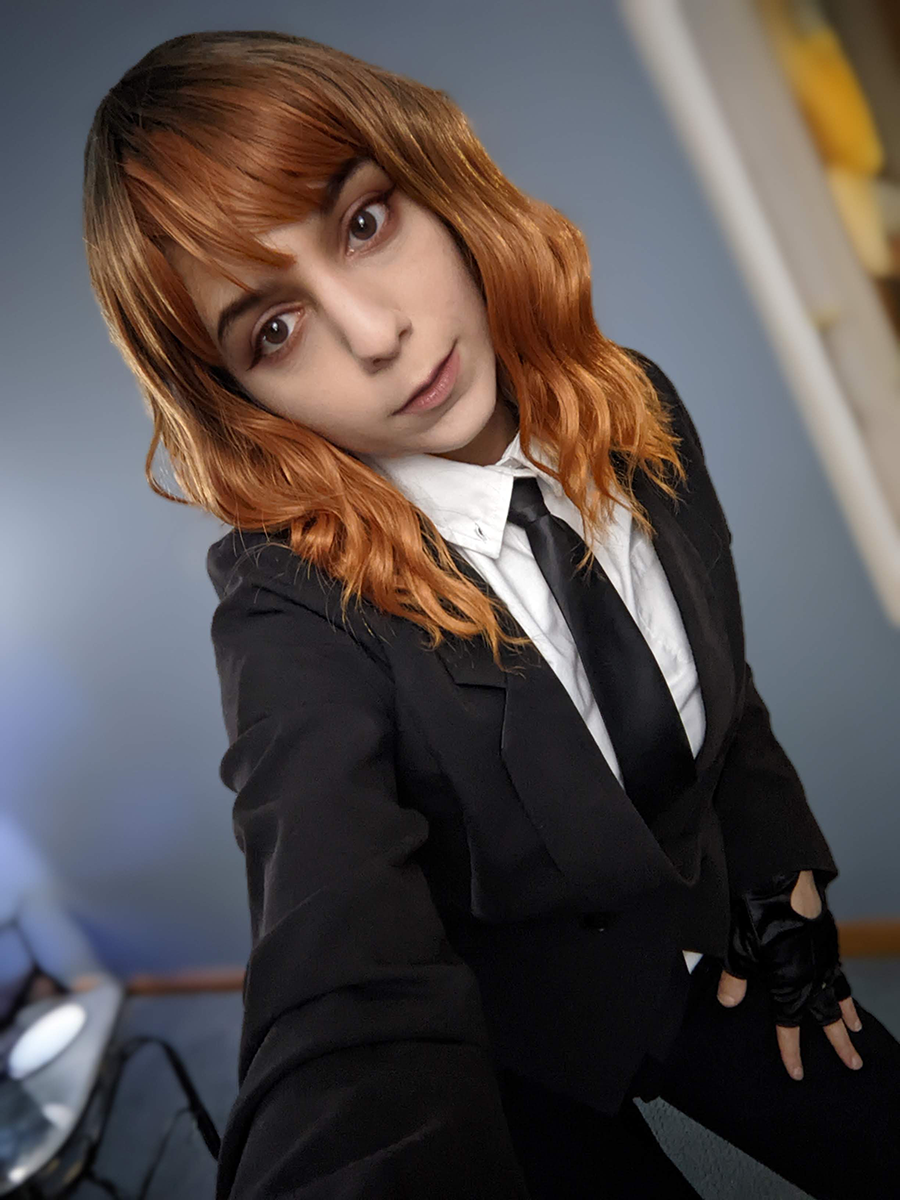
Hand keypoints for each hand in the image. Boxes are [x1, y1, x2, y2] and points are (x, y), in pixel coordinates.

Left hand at [717, 870, 862, 1080]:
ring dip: (848, 1014)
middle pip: (828, 1016)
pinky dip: (843, 984)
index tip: (797, 1073)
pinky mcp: (827, 937)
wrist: (783, 876)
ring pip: (840, 993)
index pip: (790, 1026)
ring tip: (856, 1031)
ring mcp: (823, 956)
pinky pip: (839, 969)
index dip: (791, 1051)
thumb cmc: (757, 911)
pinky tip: (842, 986)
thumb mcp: (737, 948)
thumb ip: (735, 978)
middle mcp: (812, 975)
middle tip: (854, 1063)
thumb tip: (728, 1003)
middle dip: (839, 1043)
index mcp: (790, 984)